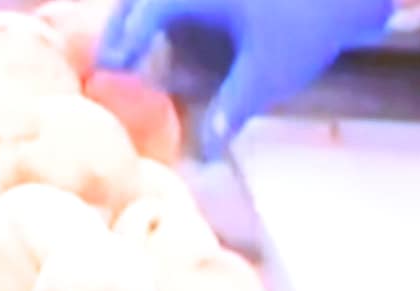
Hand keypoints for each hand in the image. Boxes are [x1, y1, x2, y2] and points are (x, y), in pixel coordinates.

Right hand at [95, 0, 393, 158]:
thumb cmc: (311, 20)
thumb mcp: (268, 73)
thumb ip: (231, 108)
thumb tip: (207, 148)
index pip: (142, 14)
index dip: (122, 44)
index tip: (108, 70)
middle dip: (128, 23)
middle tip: (115, 57)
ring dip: (153, 13)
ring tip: (143, 44)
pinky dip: (183, 10)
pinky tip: (189, 29)